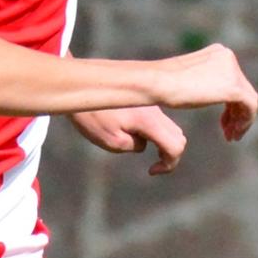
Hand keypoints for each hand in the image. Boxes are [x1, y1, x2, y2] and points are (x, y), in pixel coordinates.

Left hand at [69, 105, 186, 175]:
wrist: (80, 87)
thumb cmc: (91, 115)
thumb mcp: (110, 140)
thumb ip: (133, 145)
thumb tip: (142, 143)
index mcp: (149, 122)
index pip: (175, 146)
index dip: (169, 163)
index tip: (151, 171)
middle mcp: (155, 111)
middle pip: (178, 136)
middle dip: (169, 154)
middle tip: (154, 165)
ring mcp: (150, 105)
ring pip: (168, 127)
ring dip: (161, 142)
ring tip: (137, 146)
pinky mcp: (143, 102)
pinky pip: (157, 119)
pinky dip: (152, 131)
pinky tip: (130, 132)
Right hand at [157, 44, 257, 140]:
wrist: (155, 84)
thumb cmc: (160, 84)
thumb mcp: (186, 78)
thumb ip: (201, 80)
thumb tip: (205, 91)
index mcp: (217, 53)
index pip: (233, 79)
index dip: (230, 102)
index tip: (223, 121)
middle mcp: (228, 57)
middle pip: (242, 89)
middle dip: (236, 112)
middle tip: (228, 131)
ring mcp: (232, 71)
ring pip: (248, 99)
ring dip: (241, 120)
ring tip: (231, 136)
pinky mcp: (233, 88)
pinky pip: (249, 107)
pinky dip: (244, 122)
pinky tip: (233, 135)